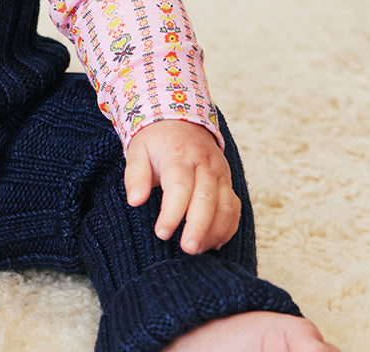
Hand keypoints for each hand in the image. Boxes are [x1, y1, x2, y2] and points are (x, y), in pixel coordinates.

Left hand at [123, 120, 240, 254]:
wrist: (180, 120)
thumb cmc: (155, 142)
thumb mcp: (138, 150)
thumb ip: (135, 175)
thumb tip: (134, 201)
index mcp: (179, 155)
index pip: (179, 186)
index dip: (172, 212)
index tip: (161, 233)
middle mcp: (204, 164)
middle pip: (207, 198)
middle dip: (199, 226)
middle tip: (187, 249)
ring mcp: (220, 173)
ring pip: (226, 205)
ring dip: (215, 231)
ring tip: (198, 249)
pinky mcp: (227, 182)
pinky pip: (235, 207)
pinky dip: (228, 227)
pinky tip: (215, 243)